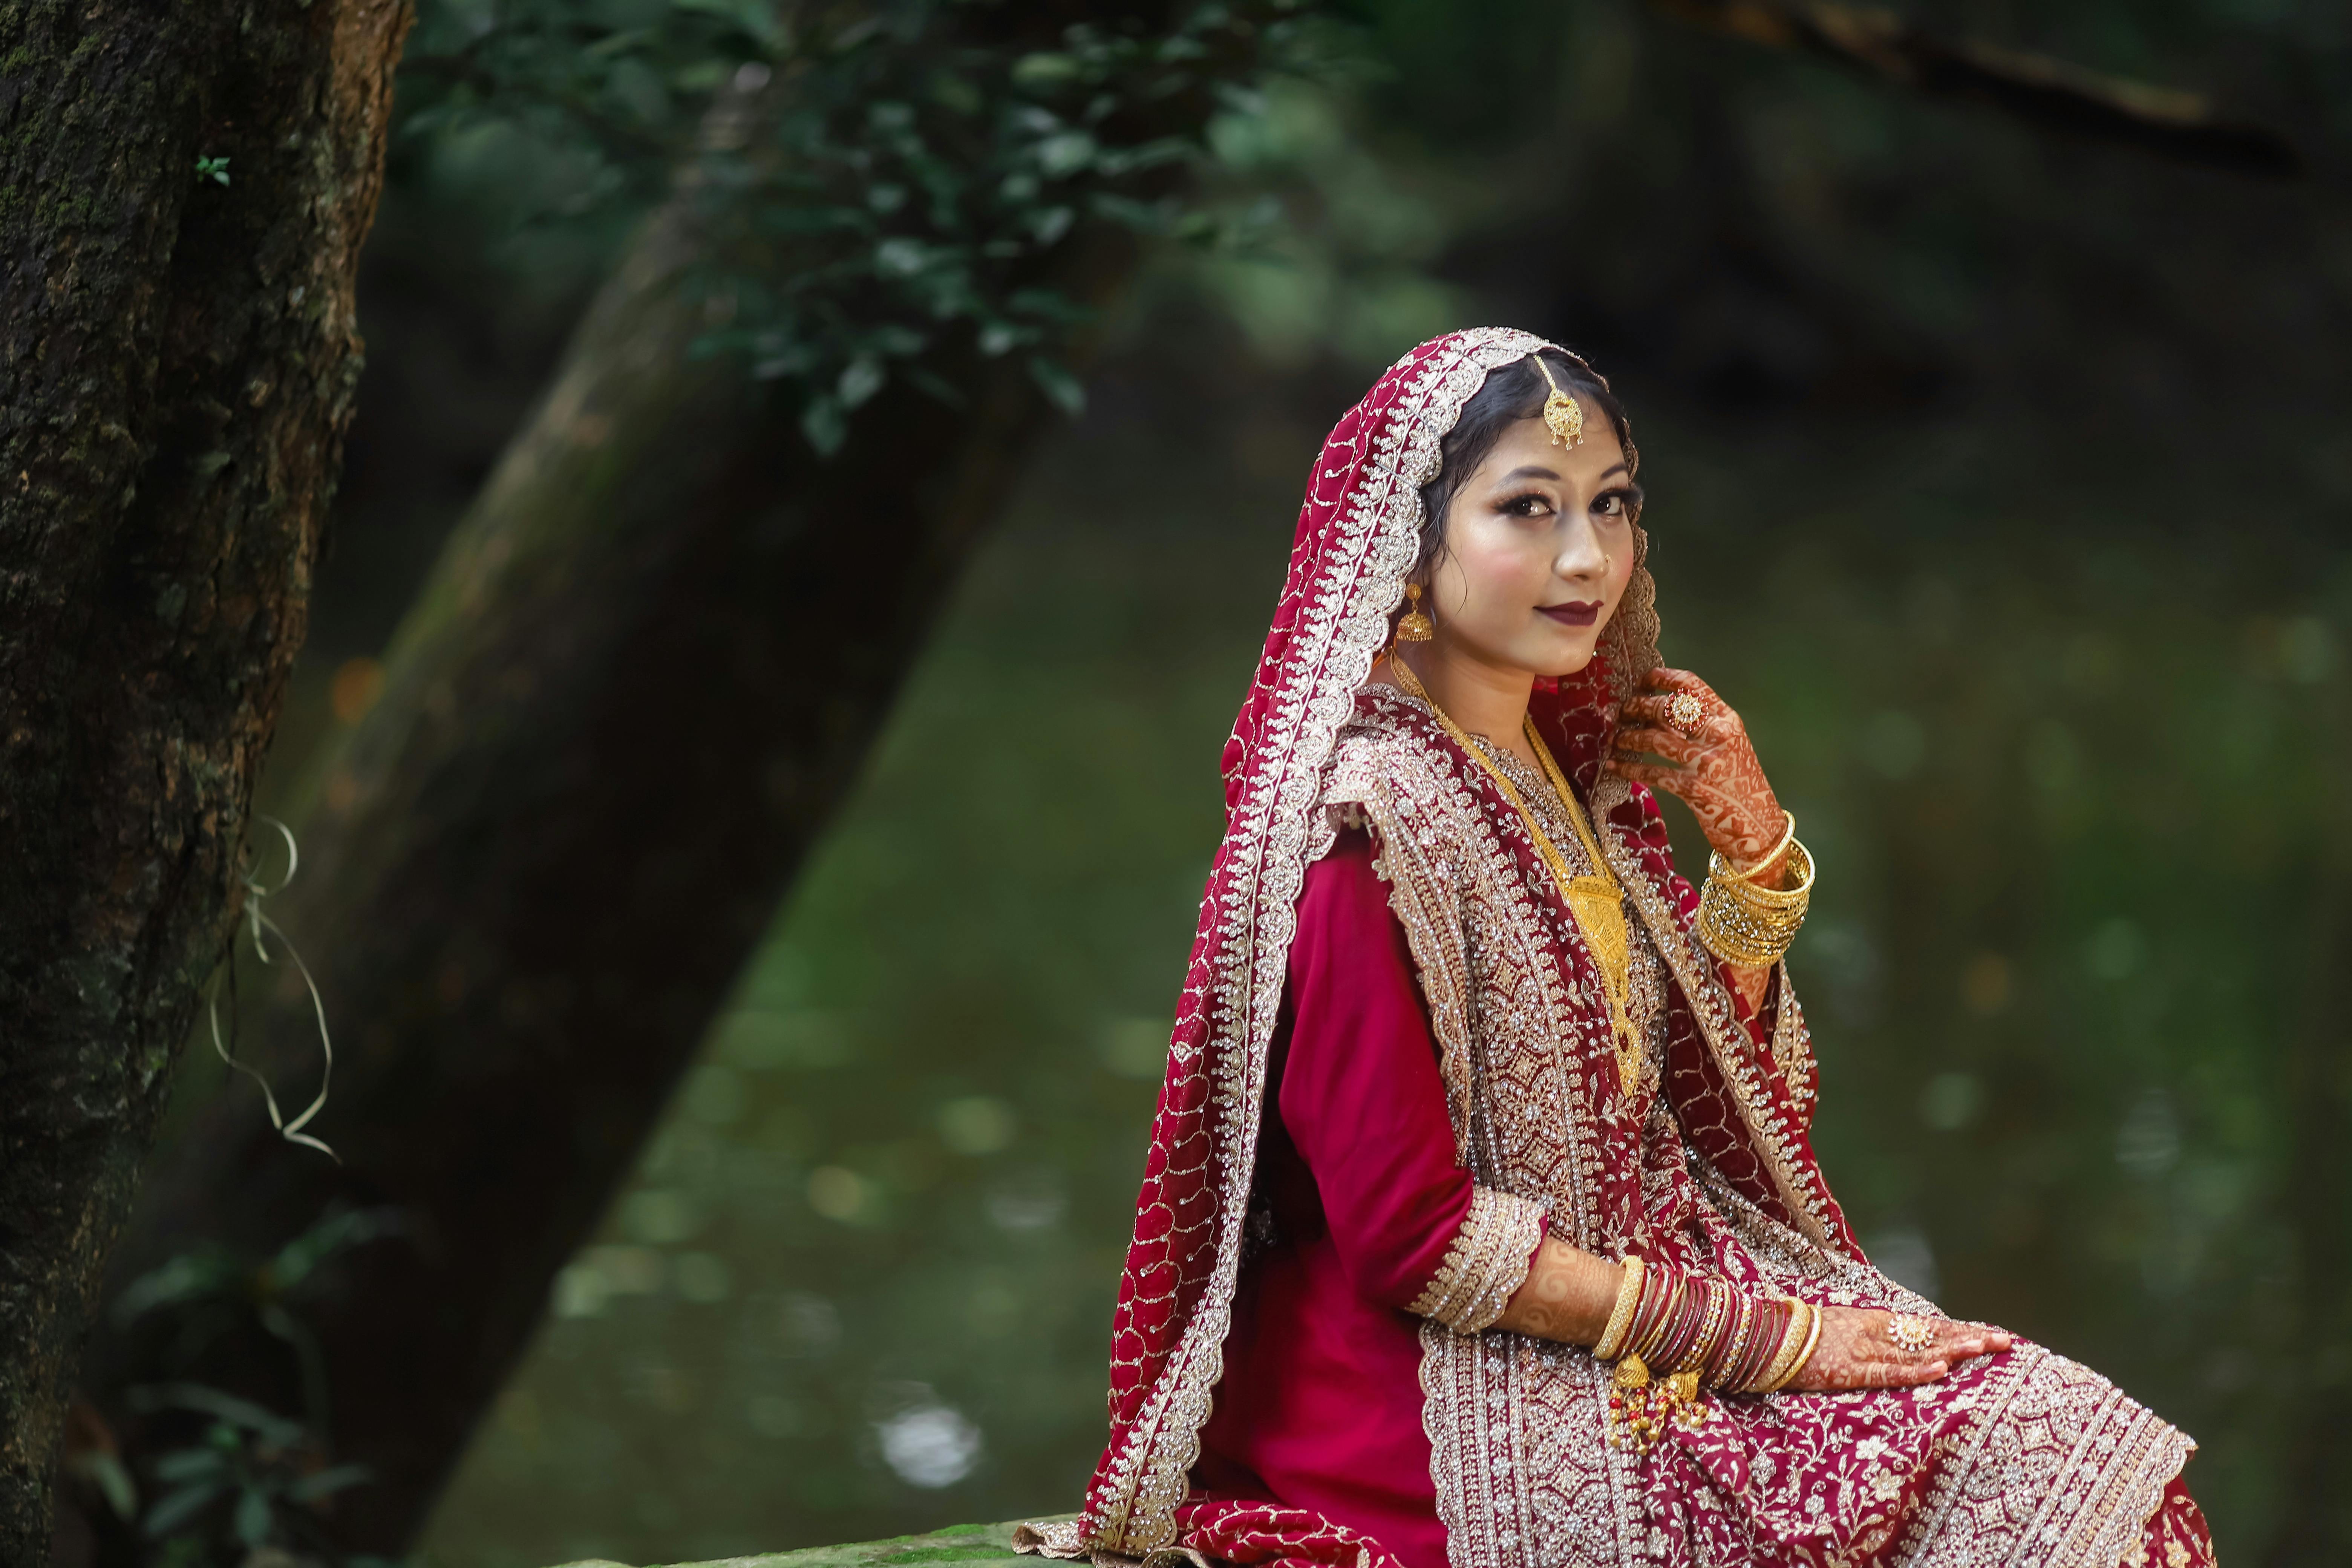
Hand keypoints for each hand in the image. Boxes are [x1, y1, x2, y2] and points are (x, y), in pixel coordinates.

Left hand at [1613, 668, 1786, 878]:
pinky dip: (1628, 769)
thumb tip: (1656, 709)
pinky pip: (1652, 773)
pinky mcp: (1692, 789)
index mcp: (1728, 720)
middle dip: (1638, 707)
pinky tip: (1613, 766)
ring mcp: (1706, 763)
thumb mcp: (1729, 745)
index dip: (1662, 678)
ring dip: (1629, 737)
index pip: (1692, 686)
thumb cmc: (1739, 783)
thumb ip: (1701, 725)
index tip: (1642, 680)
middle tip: (1622, 712)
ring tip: (1615, 739)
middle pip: (1668, 709)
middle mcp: (1719, 736)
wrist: (1757, 826)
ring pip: (1656, 739)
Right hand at [1785, 1307, 2013, 1391]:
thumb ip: (1873, 1336)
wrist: (1766, 1335)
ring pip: (1916, 1351)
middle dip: (1968, 1338)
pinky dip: (1916, 1371)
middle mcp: (1875, 1331)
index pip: (1927, 1326)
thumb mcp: (1843, 1329)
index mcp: (1875, 1322)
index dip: (1960, 1330)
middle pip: (1930, 1335)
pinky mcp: (1850, 1370)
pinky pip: (1888, 1372)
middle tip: (2005, 1341)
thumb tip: (1902, 1343)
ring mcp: (1863, 1349)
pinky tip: (1939, 1370)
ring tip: (1982, 1348)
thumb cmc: (1803, 1336)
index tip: (1991, 1333)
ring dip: (1951, 1350)